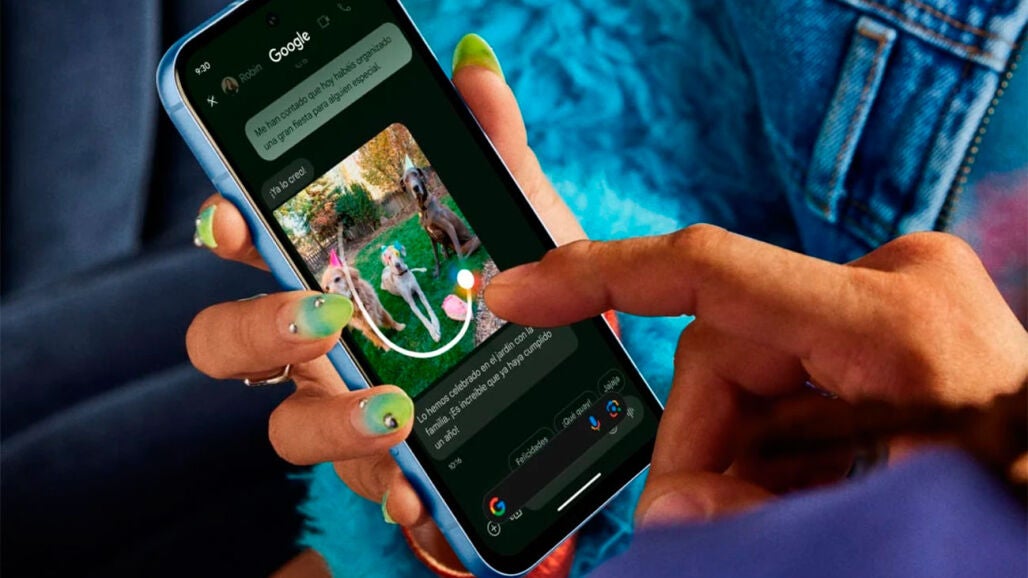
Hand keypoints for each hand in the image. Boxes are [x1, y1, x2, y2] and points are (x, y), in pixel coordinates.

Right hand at [188, 34, 583, 568]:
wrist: (579, 381)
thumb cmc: (528, 290)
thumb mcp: (519, 216)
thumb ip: (490, 149)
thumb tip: (474, 71)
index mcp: (337, 276)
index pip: (253, 252)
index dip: (228, 231)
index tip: (234, 218)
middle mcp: (323, 347)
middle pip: (230, 344)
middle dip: (256, 328)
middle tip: (321, 317)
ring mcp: (348, 413)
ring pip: (287, 428)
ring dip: (327, 421)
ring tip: (394, 410)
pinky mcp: (393, 473)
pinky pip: (369, 494)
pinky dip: (391, 496)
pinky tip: (420, 494)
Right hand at [485, 225, 1027, 526]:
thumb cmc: (1016, 507)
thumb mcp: (878, 518)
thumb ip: (762, 514)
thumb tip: (669, 509)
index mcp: (894, 325)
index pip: (710, 271)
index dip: (598, 277)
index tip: (517, 293)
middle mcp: (889, 290)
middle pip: (720, 349)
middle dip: (693, 441)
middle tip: (684, 522)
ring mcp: (889, 305)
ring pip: (745, 370)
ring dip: (733, 450)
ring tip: (758, 515)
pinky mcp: (886, 330)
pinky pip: (785, 379)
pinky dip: (769, 443)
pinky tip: (793, 488)